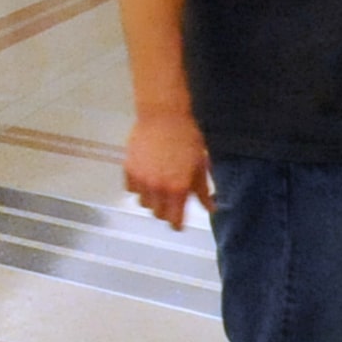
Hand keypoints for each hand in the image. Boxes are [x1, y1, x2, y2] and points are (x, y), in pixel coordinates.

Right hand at [124, 112, 211, 229]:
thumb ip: (202, 190)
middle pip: (158, 214)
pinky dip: (139, 188)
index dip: (177, 224)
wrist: (163, 116)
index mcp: (178, 188)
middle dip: (166, 212)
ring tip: (159, 189)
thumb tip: (212, 207)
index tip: (179, 224)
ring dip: (152, 200)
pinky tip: (147, 178)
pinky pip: (132, 189)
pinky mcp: (129, 169)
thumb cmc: (186, 137)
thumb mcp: (200, 164)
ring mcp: (141, 179)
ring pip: (143, 203)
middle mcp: (157, 188)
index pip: (174, 220)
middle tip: (172, 203)